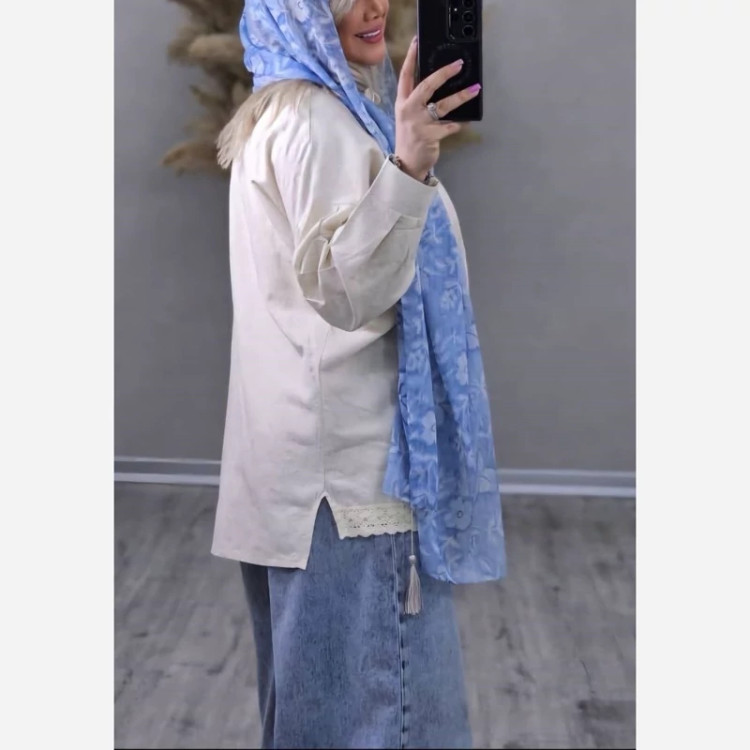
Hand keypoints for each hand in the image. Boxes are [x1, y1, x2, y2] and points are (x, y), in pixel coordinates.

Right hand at [394, 36, 480, 181]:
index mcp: (402, 103)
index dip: (411, 58)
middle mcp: (409, 110)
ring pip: (443, 105)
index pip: (405, 76)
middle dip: (443, 73)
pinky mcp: (430, 135)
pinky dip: (459, 123)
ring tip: (475, 89)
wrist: (407, 164)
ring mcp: (419, 123)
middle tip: (459, 64)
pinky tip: (465, 121)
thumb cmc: (410, 138)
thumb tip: (438, 84)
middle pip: (427, 86)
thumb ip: (418, 101)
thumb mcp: (408, 117)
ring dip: (461, 96)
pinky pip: (450, 126)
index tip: (417, 42)